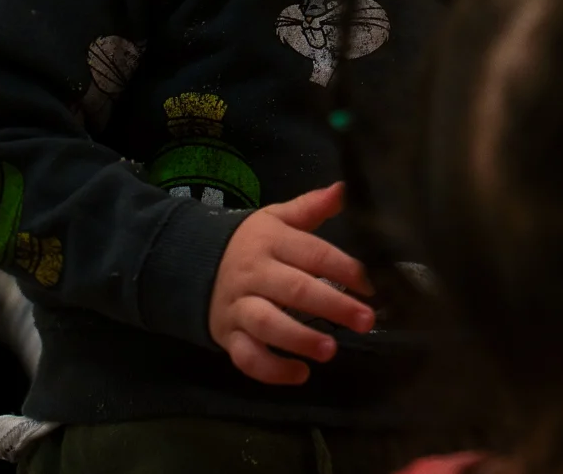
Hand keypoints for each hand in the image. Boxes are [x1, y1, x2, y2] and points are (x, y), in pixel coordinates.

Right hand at [208, 183, 374, 385]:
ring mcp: (239, 307)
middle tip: (365, 321)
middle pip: (294, 289)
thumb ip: (311, 207)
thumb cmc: (249, 242)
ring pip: (267, 324)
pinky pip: (246, 357)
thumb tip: (345, 187)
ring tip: (330, 350)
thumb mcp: (276, 218)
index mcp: (272, 242)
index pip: (313, 253)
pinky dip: (271, 370)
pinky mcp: (228, 336)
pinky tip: (300, 375)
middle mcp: (255, 274)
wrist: (190, 262)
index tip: (372, 285)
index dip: (345, 269)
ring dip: (299, 339)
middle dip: (332, 305)